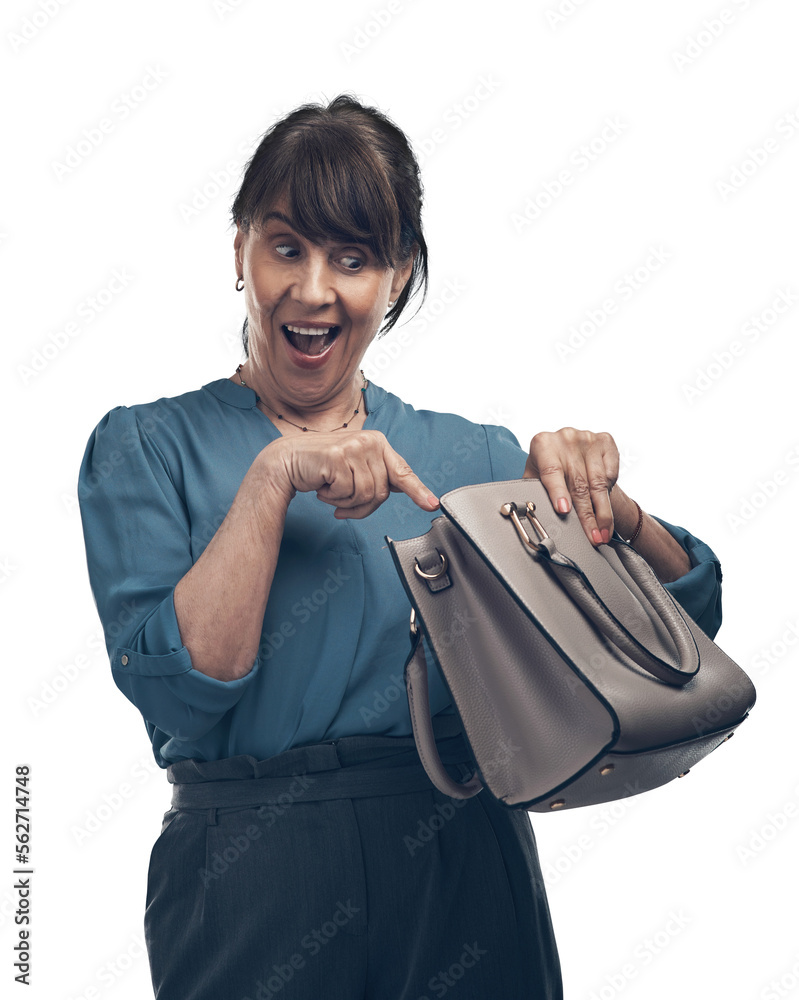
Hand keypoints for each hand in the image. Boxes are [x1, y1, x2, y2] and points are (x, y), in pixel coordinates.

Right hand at [263, 430, 439, 518]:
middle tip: (343, 502)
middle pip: (382, 493)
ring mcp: (354, 447)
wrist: (287, 460)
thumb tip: (401, 488)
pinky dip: (333, 498)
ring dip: (347, 503)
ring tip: (332, 491)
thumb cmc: (321, 466)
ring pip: (366, 496)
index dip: (418, 491)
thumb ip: (377, 475)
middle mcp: (369, 441)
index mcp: (378, 443)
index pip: (402, 472)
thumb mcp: (354, 468)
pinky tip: (323, 485)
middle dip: (362, 506)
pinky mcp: (338, 456)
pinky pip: (347, 494)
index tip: (432, 504)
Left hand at [523, 427, 636, 545]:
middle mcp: (565, 437)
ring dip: (602, 513)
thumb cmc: (547, 468)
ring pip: (598, 482)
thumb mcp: (534, 478)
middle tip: (591, 537)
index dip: (558, 492)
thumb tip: (530, 516)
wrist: (567, 450)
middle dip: (586, 515)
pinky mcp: (605, 441)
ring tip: (602, 533)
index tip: (564, 510)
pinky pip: (611, 474)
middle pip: (578, 483)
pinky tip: (606, 511)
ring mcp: (587, 437)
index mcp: (543, 444)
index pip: (551, 471)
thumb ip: (533, 493)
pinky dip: (609, 494)